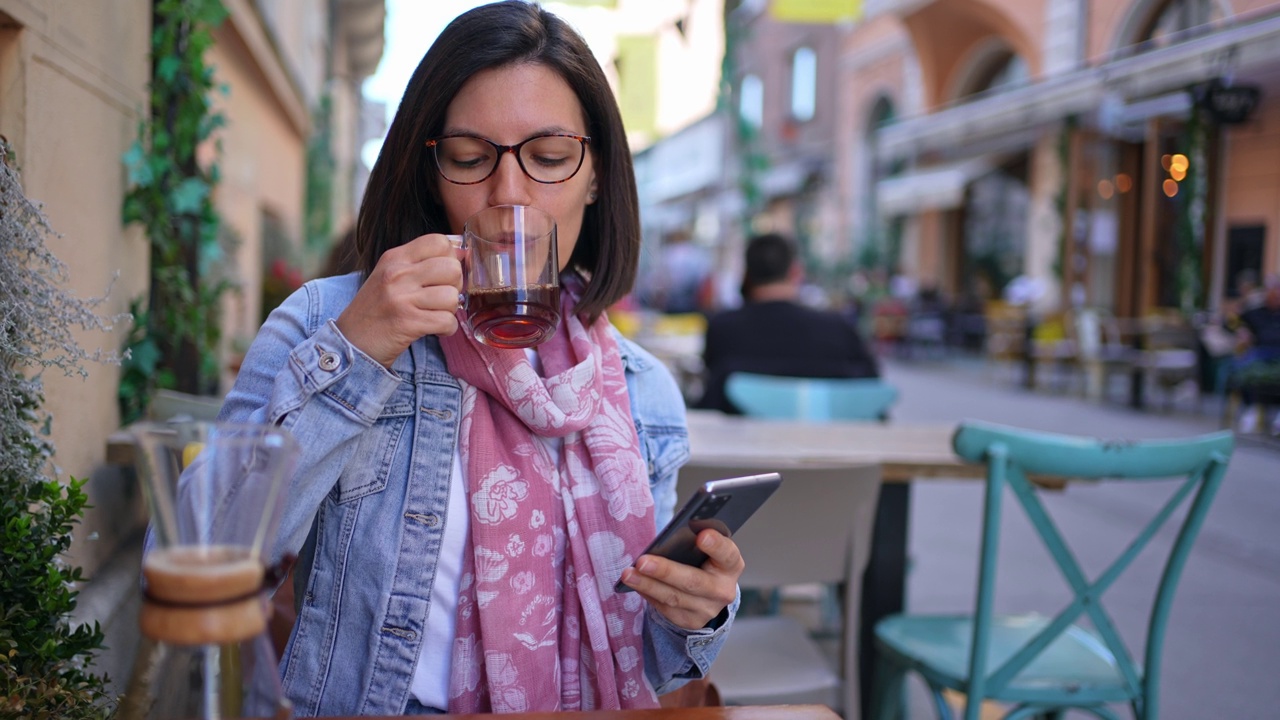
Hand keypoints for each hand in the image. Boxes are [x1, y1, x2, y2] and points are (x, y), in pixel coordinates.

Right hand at [335, 234, 463, 366]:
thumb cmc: (376, 309)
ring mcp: (401, 298)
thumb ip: (419, 263)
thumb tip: (461, 254)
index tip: (444, 275)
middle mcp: (397, 274)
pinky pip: (448, 321)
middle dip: (455, 286)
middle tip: (441, 298)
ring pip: (452, 297)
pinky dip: (447, 329)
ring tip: (436, 315)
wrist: (351, 342)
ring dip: (450, 311)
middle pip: (452, 268)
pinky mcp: (408, 322)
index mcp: (395, 257)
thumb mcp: (390, 276)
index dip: (451, 258)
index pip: (439, 241)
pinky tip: (435, 330)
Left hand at [619, 529, 742, 629]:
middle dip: (666, 571)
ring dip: (648, 585)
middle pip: (693, 581)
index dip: (716, 546)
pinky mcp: (690, 622)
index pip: (727, 554)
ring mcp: (707, 609)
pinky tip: (635, 584)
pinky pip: (665, 608)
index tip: (701, 535)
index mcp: (731, 565)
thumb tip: (668, 537)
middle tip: (642, 561)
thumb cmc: (703, 561)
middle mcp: (723, 590)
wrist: (709, 594)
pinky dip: (648, 594)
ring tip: (629, 574)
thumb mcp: (706, 550)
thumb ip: (693, 542)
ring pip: (674, 597)